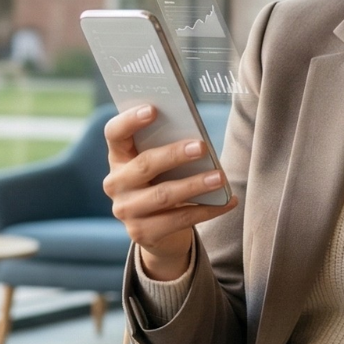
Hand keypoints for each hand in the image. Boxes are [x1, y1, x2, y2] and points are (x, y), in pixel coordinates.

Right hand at [102, 105, 235, 280]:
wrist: (158, 232)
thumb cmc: (163, 183)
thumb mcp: (160, 166)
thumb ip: (167, 149)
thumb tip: (197, 139)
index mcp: (118, 158)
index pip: (114, 133)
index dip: (130, 120)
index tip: (153, 109)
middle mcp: (115, 184)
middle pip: (144, 164)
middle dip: (175, 155)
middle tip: (202, 147)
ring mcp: (126, 211)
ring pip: (163, 195)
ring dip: (195, 185)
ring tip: (220, 177)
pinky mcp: (142, 234)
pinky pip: (179, 220)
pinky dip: (208, 210)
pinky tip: (228, 201)